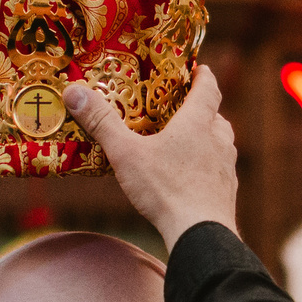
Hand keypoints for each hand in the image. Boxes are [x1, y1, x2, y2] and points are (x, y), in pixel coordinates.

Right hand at [66, 67, 238, 246]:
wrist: (201, 233)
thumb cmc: (166, 188)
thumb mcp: (126, 154)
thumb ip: (102, 123)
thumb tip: (73, 91)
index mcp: (198, 123)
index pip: (209, 89)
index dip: (204, 76)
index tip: (199, 68)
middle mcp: (219, 141)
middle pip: (217, 117)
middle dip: (203, 111)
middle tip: (185, 110)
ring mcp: (227, 168)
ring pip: (222, 144)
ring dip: (208, 140)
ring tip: (188, 144)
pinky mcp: (228, 193)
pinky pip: (220, 172)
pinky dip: (208, 168)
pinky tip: (192, 178)